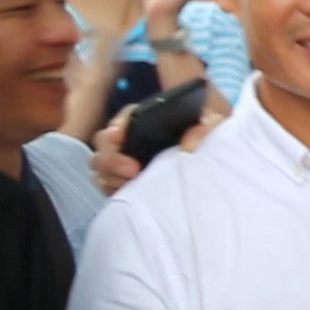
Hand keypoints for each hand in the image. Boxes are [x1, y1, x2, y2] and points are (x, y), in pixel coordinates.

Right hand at [90, 104, 222, 195]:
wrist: (202, 152)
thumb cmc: (201, 132)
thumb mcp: (209, 125)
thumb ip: (204, 128)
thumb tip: (188, 145)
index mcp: (141, 117)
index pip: (122, 120)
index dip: (118, 129)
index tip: (121, 138)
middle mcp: (125, 137)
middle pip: (103, 144)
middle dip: (112, 158)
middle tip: (134, 169)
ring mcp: (119, 158)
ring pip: (100, 167)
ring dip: (110, 176)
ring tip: (131, 183)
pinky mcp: (119, 178)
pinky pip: (105, 184)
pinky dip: (112, 189)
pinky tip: (126, 192)